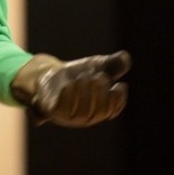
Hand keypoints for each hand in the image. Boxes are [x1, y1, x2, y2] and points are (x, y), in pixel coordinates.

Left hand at [10, 50, 130, 127]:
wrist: (48, 76)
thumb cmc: (78, 75)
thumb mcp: (95, 66)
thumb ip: (112, 64)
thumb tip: (125, 58)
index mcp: (99, 108)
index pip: (112, 109)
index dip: (117, 100)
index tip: (120, 86)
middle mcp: (84, 116)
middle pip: (95, 110)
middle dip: (97, 93)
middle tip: (97, 77)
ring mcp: (66, 115)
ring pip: (77, 111)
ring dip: (80, 94)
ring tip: (81, 78)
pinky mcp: (50, 110)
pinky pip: (57, 110)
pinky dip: (62, 100)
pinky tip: (67, 86)